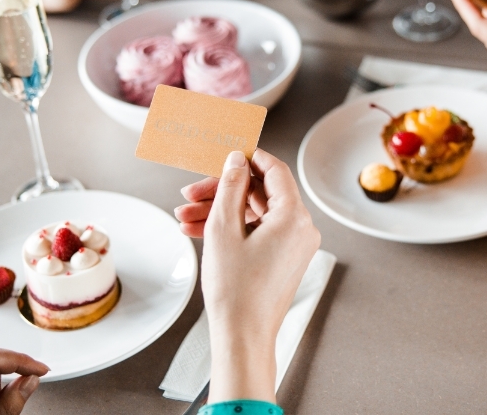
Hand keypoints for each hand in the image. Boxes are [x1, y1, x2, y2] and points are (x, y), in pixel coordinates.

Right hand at [177, 149, 320, 403]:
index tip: (224, 151)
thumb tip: (238, 159)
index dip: (247, 157)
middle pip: (260, 193)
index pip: (274, 170)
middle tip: (189, 193)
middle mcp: (301, 228)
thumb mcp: (224, 228)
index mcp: (294, 217)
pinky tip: (198, 231)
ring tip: (184, 217)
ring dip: (220, 211)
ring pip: (255, 214)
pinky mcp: (284, 259)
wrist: (242, 335)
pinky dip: (232, 229)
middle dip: (222, 191)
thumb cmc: (235, 289)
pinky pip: (258, 232)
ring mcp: (294, 245)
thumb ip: (232, 186)